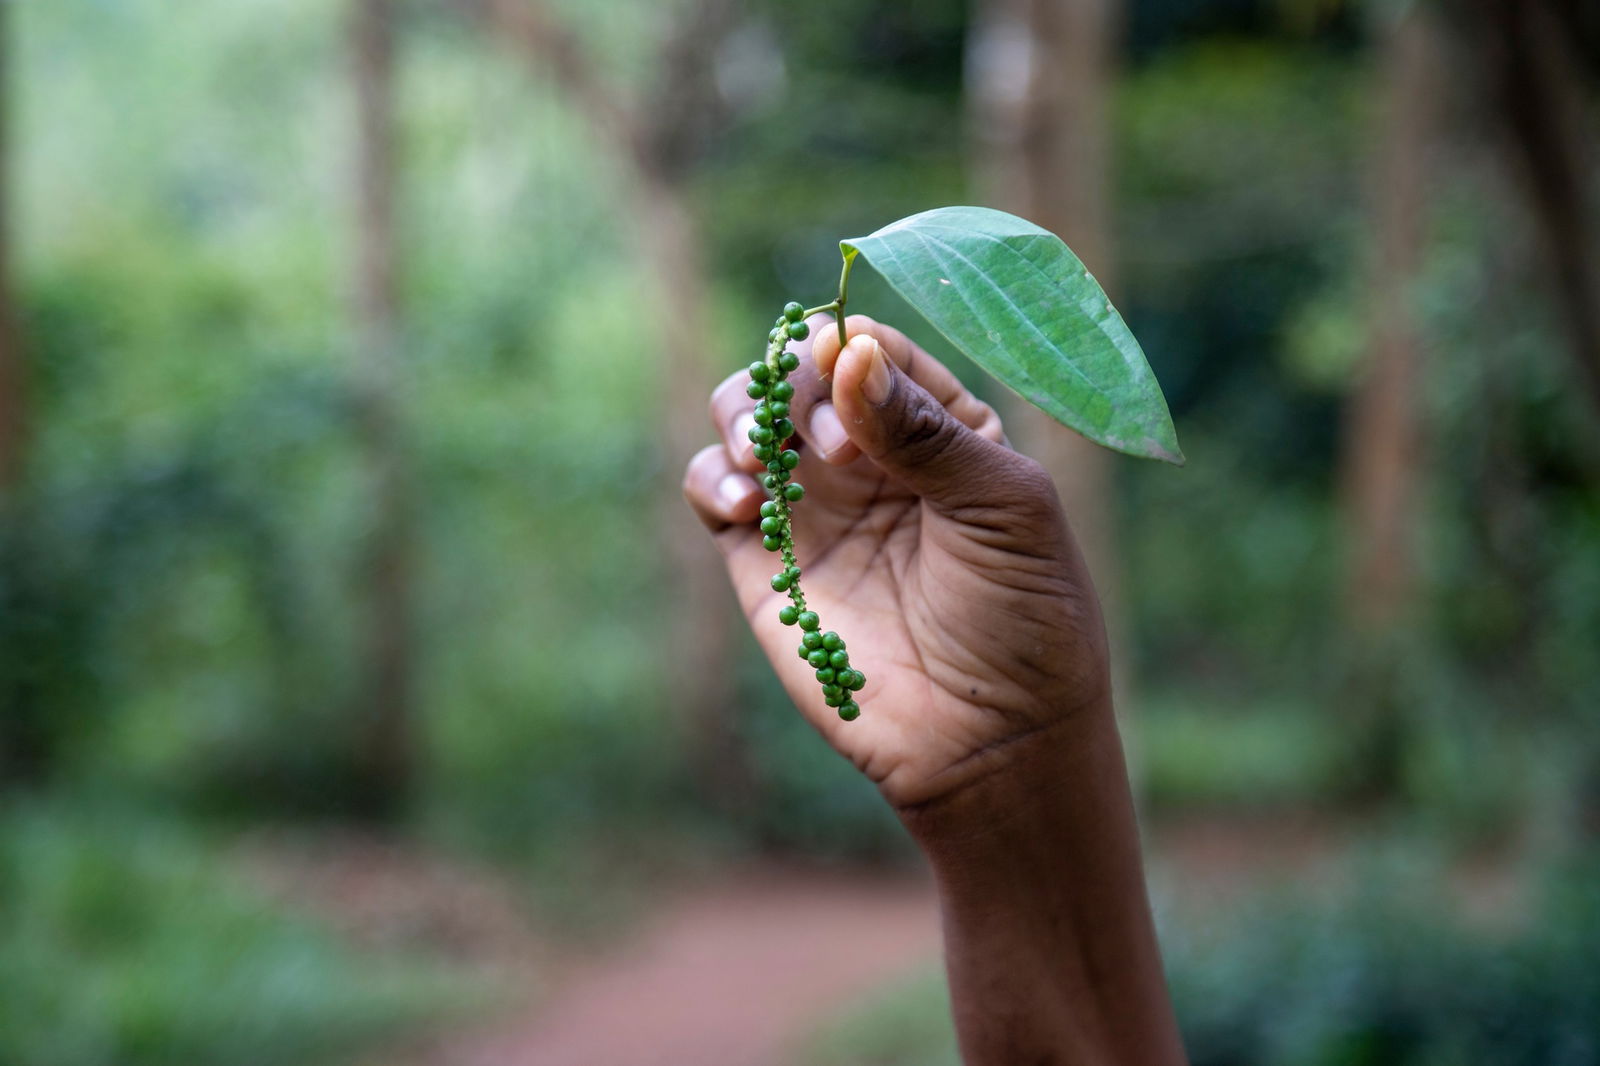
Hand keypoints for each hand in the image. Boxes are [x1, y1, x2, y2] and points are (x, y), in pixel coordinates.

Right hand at [683, 314, 1110, 810]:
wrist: (992, 740)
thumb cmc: (1024, 618)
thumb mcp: (1004, 507)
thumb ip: (925, 430)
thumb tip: (848, 353)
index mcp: (941, 428)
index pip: (875, 350)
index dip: (852, 348)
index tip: (849, 371)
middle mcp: (870, 457)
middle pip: (799, 371)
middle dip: (795, 381)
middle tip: (827, 442)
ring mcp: (815, 507)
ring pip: (747, 416)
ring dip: (741, 412)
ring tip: (763, 456)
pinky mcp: (765, 564)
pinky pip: (712, 491)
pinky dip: (712, 476)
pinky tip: (744, 501)